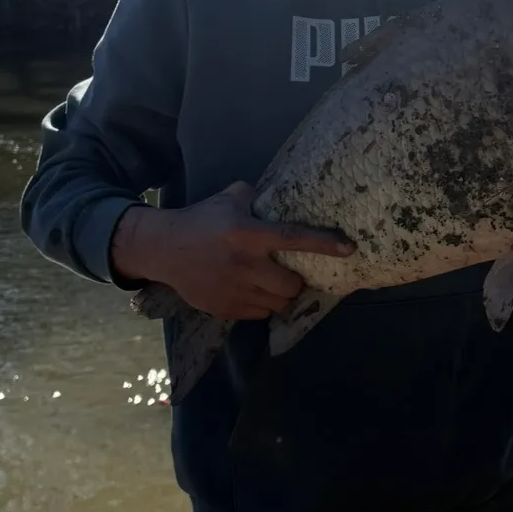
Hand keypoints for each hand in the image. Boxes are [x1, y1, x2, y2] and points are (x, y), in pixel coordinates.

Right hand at [111, 181, 353, 320]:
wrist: (164, 249)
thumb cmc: (201, 220)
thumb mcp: (228, 199)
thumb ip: (255, 196)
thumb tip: (279, 197)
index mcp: (247, 234)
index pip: (293, 238)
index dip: (324, 244)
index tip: (349, 248)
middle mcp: (245, 265)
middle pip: (291, 285)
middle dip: (295, 280)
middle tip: (288, 271)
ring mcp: (235, 291)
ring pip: (278, 304)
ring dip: (280, 294)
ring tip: (271, 282)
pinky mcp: (225, 309)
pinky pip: (259, 315)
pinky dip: (262, 306)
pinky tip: (251, 291)